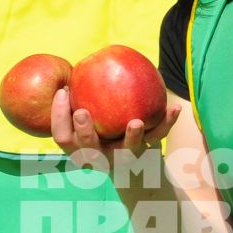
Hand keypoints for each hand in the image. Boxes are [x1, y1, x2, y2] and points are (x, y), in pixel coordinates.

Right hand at [51, 86, 181, 173]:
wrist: (135, 164)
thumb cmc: (103, 129)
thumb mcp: (90, 117)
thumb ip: (82, 98)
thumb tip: (77, 68)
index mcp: (80, 150)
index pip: (63, 137)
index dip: (58, 116)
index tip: (63, 91)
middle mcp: (100, 158)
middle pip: (89, 150)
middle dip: (85, 133)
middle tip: (81, 113)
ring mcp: (124, 159)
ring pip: (127, 151)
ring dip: (132, 137)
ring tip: (136, 122)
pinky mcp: (147, 153)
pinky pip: (157, 137)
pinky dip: (167, 123)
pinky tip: (174, 108)